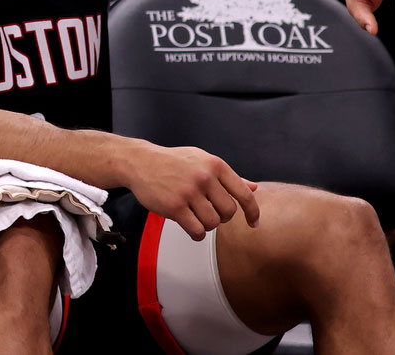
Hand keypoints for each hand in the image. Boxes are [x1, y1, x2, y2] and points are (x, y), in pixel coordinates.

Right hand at [122, 140, 259, 240]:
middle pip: (229, 212)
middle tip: (211, 213)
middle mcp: (204, 177)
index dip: (253, 212)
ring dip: (207, 225)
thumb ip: (228, 176)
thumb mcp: (202, 161)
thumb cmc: (173, 162)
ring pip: (213, 223)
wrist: (141, 162)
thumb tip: (254, 188)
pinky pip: (196, 230)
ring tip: (197, 218)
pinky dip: (197, 234)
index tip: (254, 223)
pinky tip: (191, 228)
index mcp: (215, 165)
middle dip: (223, 218)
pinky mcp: (175, 206)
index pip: (244, 194)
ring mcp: (189, 192)